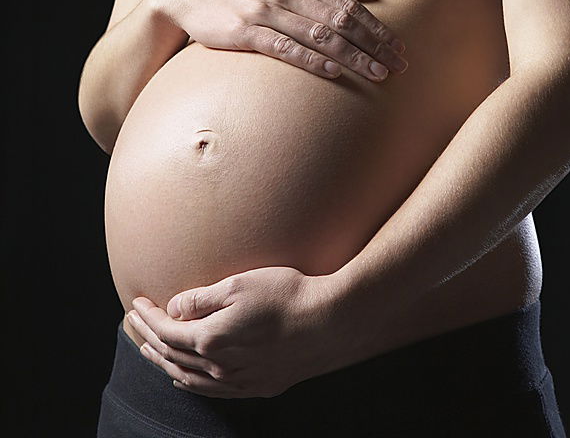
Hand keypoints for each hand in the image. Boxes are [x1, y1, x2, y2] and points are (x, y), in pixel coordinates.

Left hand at [128, 267, 347, 398]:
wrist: (329, 322)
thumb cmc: (287, 295)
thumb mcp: (240, 284)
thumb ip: (202, 298)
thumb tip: (173, 308)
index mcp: (212, 339)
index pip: (168, 330)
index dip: (149, 316)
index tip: (136, 302)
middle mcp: (221, 366)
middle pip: (173, 355)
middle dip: (149, 338)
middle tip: (134, 323)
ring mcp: (240, 380)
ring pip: (189, 378)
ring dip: (165, 363)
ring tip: (150, 350)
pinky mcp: (258, 385)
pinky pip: (212, 390)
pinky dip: (190, 383)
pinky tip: (185, 378)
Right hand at [158, 0, 407, 81]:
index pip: (349, 6)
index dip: (377, 28)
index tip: (399, 48)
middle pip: (342, 21)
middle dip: (375, 45)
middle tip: (399, 66)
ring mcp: (266, 11)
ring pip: (320, 35)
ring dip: (353, 56)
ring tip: (377, 74)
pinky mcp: (246, 32)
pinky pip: (285, 48)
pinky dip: (312, 60)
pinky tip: (333, 72)